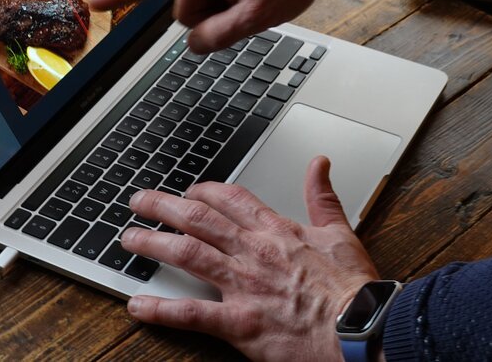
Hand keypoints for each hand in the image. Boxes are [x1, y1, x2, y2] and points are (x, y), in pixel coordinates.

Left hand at [120, 156, 379, 361]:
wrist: (362, 327)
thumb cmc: (353, 287)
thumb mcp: (341, 231)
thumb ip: (323, 196)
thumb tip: (319, 164)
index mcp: (277, 231)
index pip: (230, 199)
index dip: (203, 191)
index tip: (189, 191)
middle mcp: (253, 252)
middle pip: (198, 219)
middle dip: (163, 207)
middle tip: (138, 202)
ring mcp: (243, 286)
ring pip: (188, 255)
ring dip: (154, 244)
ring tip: (129, 239)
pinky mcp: (240, 323)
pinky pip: (192, 314)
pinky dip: (162, 310)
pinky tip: (138, 305)